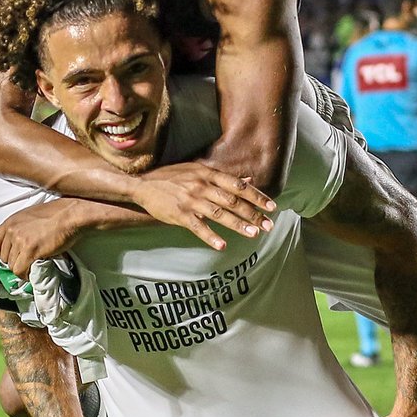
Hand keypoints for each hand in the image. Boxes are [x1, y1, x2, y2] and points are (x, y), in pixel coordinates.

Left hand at [0, 202, 82, 279]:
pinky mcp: (30, 251)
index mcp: (11, 221)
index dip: (2, 254)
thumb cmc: (57, 214)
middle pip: (4, 257)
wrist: (70, 216)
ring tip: (34, 264)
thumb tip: (18, 243)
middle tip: (28, 261)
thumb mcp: (32, 215)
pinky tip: (34, 271)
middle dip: (16, 261)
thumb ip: (21, 227)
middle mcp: (12, 231)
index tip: (12, 257)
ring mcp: (20, 241)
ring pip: (12, 266)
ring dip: (23, 268)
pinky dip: (26, 275)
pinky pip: (20, 271)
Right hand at [132, 163, 275, 249]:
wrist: (143, 185)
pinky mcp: (179, 214)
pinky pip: (197, 227)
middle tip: (268, 225)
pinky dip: (210, 236)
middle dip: (253, 214)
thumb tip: (248, 180)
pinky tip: (223, 245)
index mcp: (208, 173)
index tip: (272, 207)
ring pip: (219, 214)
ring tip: (254, 234)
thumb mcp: (198, 170)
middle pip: (232, 201)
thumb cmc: (173, 177)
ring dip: (238, 225)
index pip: (238, 186)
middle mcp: (201, 185)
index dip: (257, 196)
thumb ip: (223, 177)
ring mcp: (190, 200)